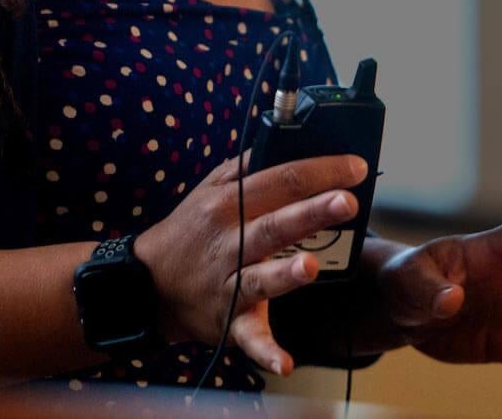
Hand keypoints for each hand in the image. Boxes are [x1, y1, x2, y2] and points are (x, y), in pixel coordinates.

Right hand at [131, 152, 369, 376]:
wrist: (147, 284)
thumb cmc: (189, 231)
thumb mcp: (208, 189)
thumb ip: (245, 167)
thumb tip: (280, 139)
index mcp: (228, 203)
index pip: (279, 179)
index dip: (319, 171)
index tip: (354, 166)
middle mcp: (228, 241)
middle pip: (273, 223)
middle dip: (310, 213)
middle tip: (346, 201)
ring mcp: (227, 282)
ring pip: (259, 277)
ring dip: (284, 275)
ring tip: (310, 265)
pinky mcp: (228, 319)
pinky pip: (248, 335)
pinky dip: (264, 350)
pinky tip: (283, 363)